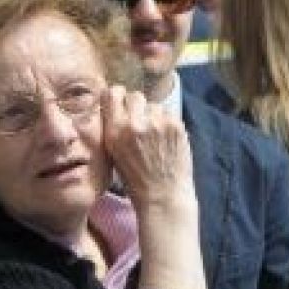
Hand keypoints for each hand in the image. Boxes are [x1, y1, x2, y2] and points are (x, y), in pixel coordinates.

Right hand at [102, 87, 193, 208]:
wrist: (163, 195)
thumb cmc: (134, 178)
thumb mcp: (112, 152)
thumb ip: (112, 127)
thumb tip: (115, 107)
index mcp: (115, 130)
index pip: (112, 92)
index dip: (117, 97)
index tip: (120, 104)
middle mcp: (135, 123)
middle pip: (134, 95)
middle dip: (136, 107)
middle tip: (140, 122)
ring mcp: (158, 122)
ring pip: (153, 105)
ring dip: (153, 115)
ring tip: (155, 135)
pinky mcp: (176, 125)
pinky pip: (168, 113)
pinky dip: (166, 123)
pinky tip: (165, 140)